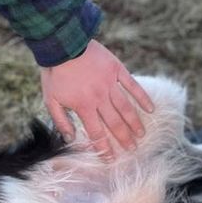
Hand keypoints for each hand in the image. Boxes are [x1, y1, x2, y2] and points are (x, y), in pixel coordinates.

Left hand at [40, 40, 154, 157]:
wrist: (62, 43)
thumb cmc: (54, 72)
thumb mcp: (50, 99)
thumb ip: (61, 120)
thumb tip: (70, 139)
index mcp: (83, 106)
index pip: (97, 133)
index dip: (104, 148)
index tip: (111, 159)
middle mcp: (99, 98)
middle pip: (115, 123)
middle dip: (123, 139)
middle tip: (132, 149)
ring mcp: (110, 84)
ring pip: (126, 108)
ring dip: (134, 123)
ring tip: (141, 135)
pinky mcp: (117, 70)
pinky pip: (133, 86)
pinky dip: (143, 98)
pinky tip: (151, 109)